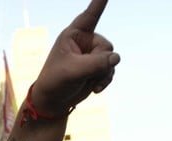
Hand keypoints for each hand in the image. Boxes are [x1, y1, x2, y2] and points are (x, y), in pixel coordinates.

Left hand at [31, 0, 119, 115]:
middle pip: (106, 46)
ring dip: (103, 74)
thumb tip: (116, 58)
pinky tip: (95, 88)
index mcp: (74, 34)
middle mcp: (85, 41)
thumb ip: (95, 64)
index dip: (99, 2)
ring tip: (88, 82)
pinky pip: (111, 69)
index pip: (90, 15)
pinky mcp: (98, 66)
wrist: (54, 100)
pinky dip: (105, 80)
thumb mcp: (72, 71)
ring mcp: (93, 54)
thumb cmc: (56, 81)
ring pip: (112, 59)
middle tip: (83, 73)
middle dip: (99, 63)